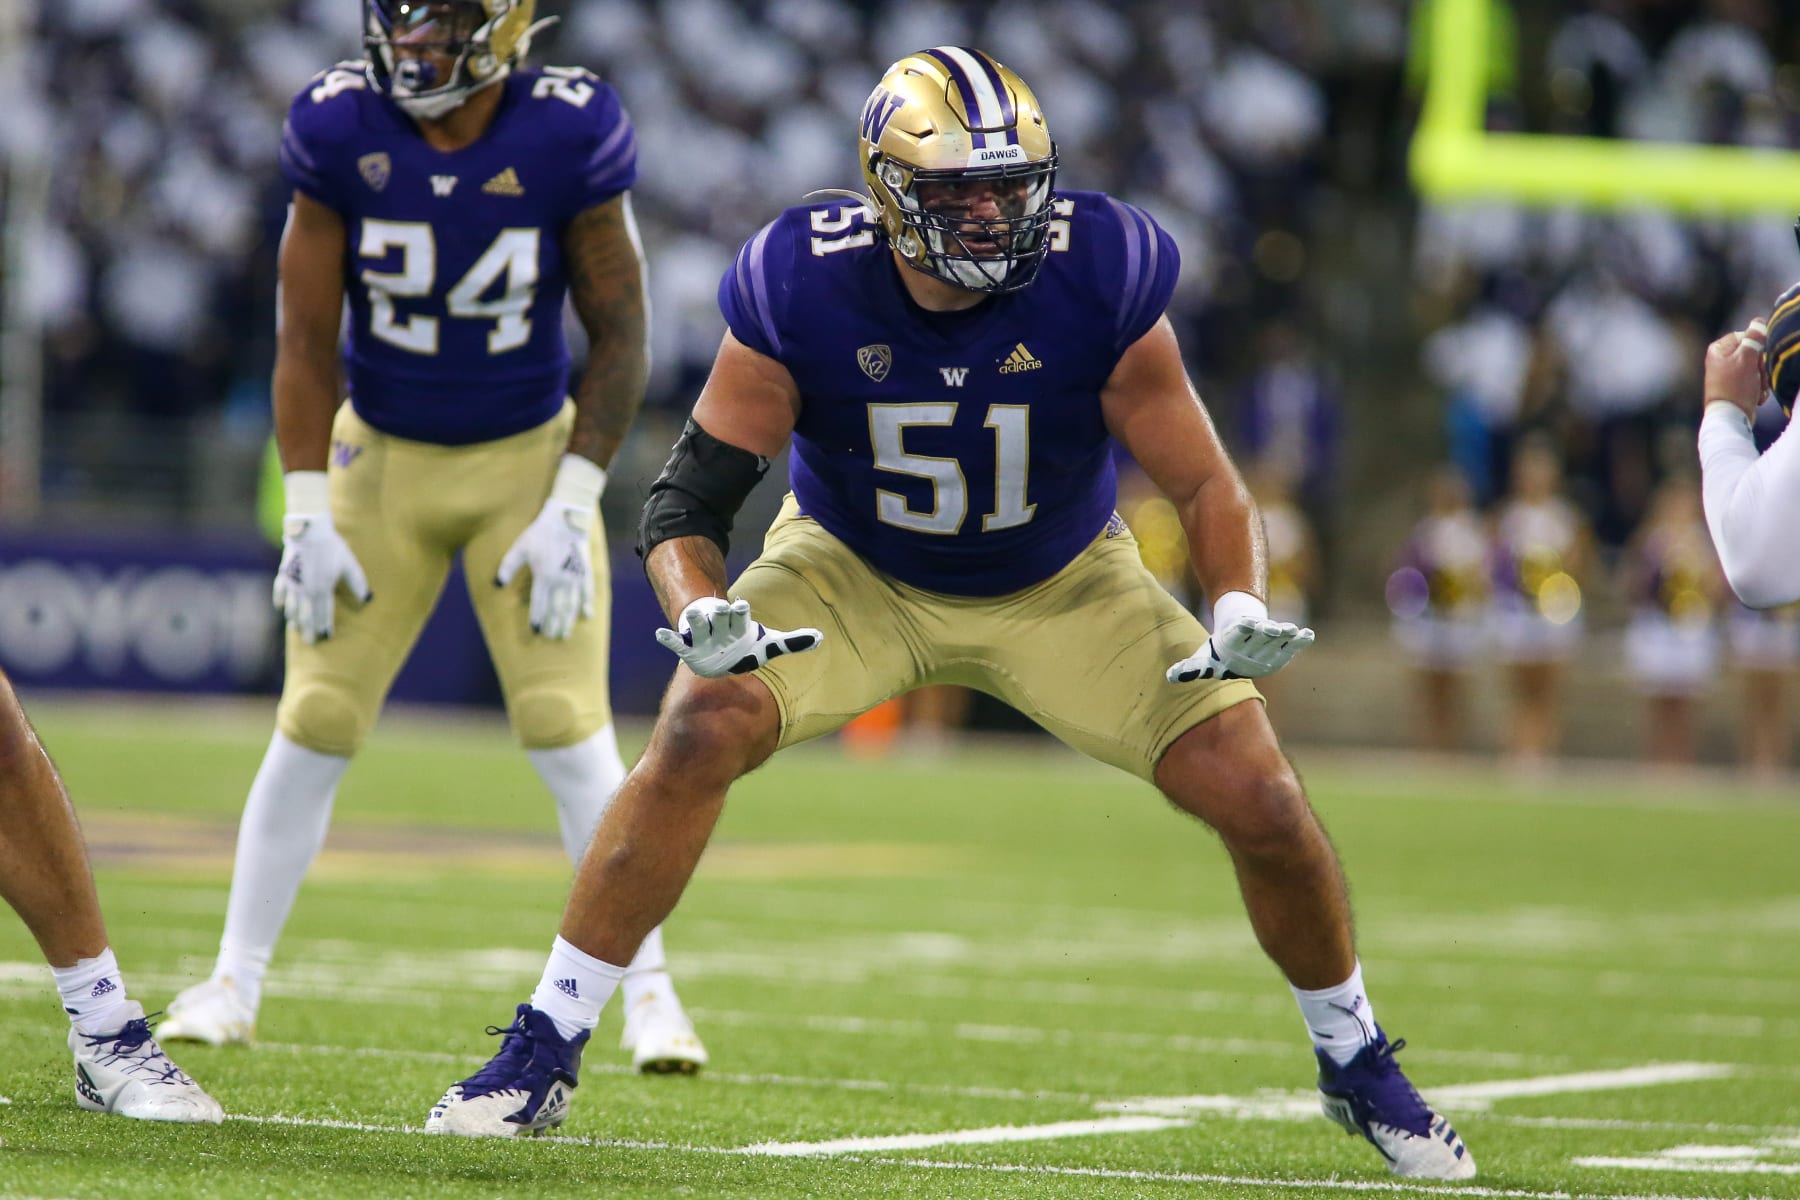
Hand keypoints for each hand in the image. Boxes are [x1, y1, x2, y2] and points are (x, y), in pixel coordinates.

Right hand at [273, 511, 371, 643]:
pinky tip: (282, 609)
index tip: (327, 637)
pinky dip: (281, 603)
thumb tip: (367, 598)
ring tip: (297, 629)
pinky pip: (280, 593)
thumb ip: (358, 583)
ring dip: (295, 620)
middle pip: (306, 616)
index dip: (325, 627)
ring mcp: (292, 584)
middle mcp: (305, 591)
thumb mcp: (349, 564)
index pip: (323, 614)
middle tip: (310, 642)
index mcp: (322, 590)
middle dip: (308, 630)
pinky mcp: (284, 574)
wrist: (308, 531)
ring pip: (292, 608)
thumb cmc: (331, 547)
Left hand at [496, 499, 593, 639]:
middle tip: (551, 637)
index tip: (535, 631)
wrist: (567, 519)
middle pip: (556, 609)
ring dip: (568, 621)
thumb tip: (497, 585)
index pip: (539, 604)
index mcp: (543, 576)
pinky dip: (587, 606)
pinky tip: (586, 616)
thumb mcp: (520, 547)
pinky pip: (587, 593)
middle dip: (553, 625)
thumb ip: (507, 567)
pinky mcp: (585, 572)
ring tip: (565, 634)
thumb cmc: (540, 533)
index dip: (537, 619)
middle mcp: (560, 581)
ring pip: (571, 605)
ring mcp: (574, 578)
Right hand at [654, 597, 822, 677]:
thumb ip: (792, 643)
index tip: (743, 606)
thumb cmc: (744, 644)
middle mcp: (719, 627)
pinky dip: (668, 638)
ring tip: (693, 616)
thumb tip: (822, 638)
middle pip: (718, 616)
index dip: (741, 610)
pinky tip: (662, 634)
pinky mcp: (687, 647)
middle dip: (719, 614)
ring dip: (695, 621)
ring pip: (696, 624)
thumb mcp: (767, 645)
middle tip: (721, 610)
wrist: (718, 648)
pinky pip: (675, 642)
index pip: (740, 613)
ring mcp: (702, 636)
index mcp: (739, 625)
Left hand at [1167, 596, 1314, 682]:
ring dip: (1285, 633)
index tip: (1246, 623)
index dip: (1241, 628)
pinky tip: (1308, 636)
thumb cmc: (1220, 649)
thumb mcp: (1204, 658)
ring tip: (1293, 631)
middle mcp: (1252, 635)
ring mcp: (1268, 636)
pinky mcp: (1281, 641)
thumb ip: (1191, 668)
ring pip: (1277, 634)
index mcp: (1231, 638)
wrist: (1240, 628)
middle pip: (1260, 634)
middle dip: (1266, 632)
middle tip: (1273, 630)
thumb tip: (1170, 677)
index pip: (1236, 632)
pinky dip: (1299, 639)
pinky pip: (1291, 641)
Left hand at [1703, 317, 1768, 421]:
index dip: (1756, 347)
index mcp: (1718, 349)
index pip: (1746, 336)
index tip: (1757, 358)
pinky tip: (1755, 397)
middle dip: (1760, 367)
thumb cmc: (1735, 387)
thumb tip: (1759, 321)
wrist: (1730, 417)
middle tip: (1757, 377)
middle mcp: (1721, 360)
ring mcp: (1728, 374)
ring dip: (1762, 379)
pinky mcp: (1736, 387)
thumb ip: (1754, 339)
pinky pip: (1754, 381)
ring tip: (1755, 389)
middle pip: (1753, 353)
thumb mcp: (1747, 359)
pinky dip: (1758, 389)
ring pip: (1756, 368)